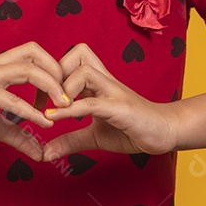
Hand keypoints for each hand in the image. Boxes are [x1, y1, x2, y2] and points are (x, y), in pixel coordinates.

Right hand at [0, 41, 70, 160]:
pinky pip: (10, 98)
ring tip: (64, 107)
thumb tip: (40, 153)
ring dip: (51, 86)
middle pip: (36, 52)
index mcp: (2, 66)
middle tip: (71, 96)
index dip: (53, 68)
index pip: (35, 53)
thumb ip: (18, 135)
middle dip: (58, 71)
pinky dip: (30, 111)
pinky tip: (43, 123)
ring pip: (29, 69)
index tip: (64, 93)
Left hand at [41, 43, 178, 160]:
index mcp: (98, 82)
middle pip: (78, 52)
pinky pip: (91, 103)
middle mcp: (105, 81)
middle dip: (56, 72)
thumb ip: (71, 140)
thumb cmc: (132, 129)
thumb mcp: (94, 136)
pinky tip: (55, 118)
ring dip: (62, 89)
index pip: (73, 58)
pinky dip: (70, 110)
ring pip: (83, 72)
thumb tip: (45, 153)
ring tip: (52, 109)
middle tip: (43, 98)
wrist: (164, 132)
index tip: (40, 99)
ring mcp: (114, 92)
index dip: (53, 73)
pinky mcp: (120, 108)